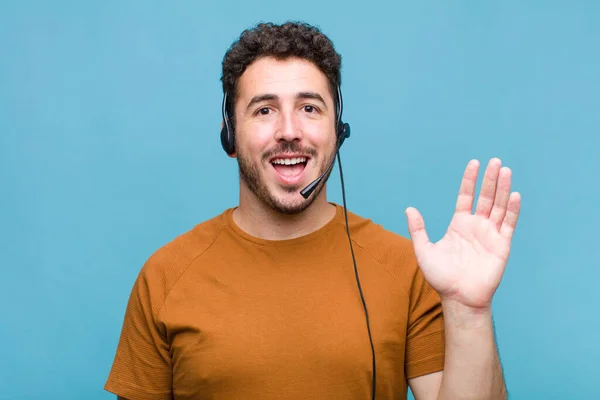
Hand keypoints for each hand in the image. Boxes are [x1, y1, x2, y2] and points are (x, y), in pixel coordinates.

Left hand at [405, 158, 520, 309]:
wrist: (458, 298)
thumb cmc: (441, 277)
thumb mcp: (424, 250)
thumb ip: (418, 229)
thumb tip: (409, 208)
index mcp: (459, 224)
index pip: (466, 196)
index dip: (470, 180)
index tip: (474, 163)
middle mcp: (476, 226)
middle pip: (485, 197)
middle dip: (490, 179)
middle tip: (495, 161)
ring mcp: (490, 234)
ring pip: (498, 206)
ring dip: (503, 189)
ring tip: (505, 171)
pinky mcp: (501, 245)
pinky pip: (508, 224)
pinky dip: (512, 210)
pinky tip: (514, 195)